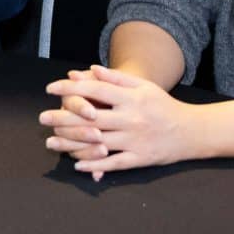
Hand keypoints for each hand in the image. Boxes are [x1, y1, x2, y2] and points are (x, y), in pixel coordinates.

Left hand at [40, 65, 208, 178]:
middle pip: (91, 118)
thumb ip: (117, 78)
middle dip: (63, 118)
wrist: (191, 132)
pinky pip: (113, 163)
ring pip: (97, 142)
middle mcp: (131, 119)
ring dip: (71, 143)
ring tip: (51, 142)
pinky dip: (94, 165)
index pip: (95, 90)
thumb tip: (90, 68)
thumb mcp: (143, 87)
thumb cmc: (163, 105)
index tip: (51, 88)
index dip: (71, 88)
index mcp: (131, 98)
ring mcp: (134, 141)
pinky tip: (77, 163)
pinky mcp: (140, 159)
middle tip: (42, 118)